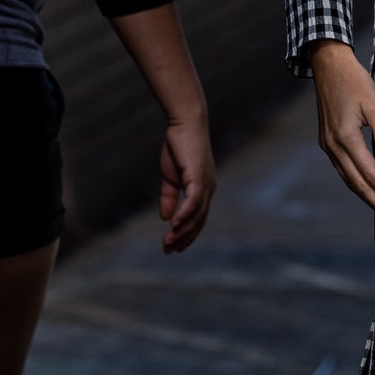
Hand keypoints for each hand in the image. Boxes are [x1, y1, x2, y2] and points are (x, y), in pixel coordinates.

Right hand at [160, 115, 216, 251]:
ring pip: (197, 215)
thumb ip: (169, 197)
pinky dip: (184, 214)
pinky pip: (193, 201)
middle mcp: (208, 190)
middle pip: (199, 222)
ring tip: (168, 242)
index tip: (172, 248)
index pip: (198, 219)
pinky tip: (174, 225)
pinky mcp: (199, 177)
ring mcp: (206, 184)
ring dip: (182, 231)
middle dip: (183, 239)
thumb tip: (166, 218)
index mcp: (203, 190)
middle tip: (166, 250)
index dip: (186, 235)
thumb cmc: (178, 147)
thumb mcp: (171, 177)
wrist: (184, 124)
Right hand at [311, 42, 374, 231]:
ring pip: (349, 180)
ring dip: (367, 197)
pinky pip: (344, 170)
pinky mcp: (328, 142)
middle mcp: (333, 146)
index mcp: (345, 138)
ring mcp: (327, 146)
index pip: (369, 174)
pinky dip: (358, 183)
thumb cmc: (355, 82)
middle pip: (357, 184)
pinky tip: (369, 191)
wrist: (328, 65)